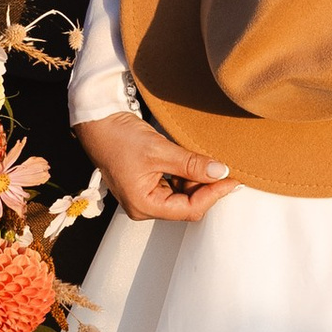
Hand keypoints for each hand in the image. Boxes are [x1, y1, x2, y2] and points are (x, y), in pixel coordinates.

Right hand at [79, 109, 236, 222]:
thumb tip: (219, 172)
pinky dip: (187, 174)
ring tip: (208, 161)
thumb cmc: (119, 137)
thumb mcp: (160, 150)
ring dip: (197, 179)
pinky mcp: (148, 183)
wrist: (98, 122)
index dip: (213, 195)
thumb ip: (191, 164)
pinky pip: (174, 185)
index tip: (232, 180)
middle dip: (206, 188)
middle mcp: (144, 206)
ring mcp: (145, 195)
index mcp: (143, 205)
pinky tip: (194, 161)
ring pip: (183, 195)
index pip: (188, 209)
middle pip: (187, 205)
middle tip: (224, 168)